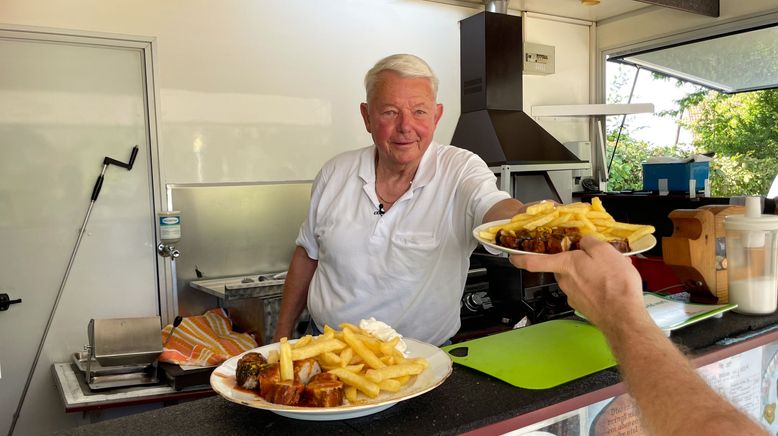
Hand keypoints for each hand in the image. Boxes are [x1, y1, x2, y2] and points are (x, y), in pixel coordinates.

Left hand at [509, 237, 647, 331]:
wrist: (623, 316)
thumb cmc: (614, 284)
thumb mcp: (604, 251)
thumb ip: (590, 243)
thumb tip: (584, 242)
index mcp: (565, 265)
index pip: (534, 261)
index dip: (521, 258)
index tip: (512, 256)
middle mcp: (565, 282)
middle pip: (561, 267)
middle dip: (572, 260)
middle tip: (592, 256)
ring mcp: (574, 296)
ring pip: (575, 278)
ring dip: (586, 273)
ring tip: (608, 271)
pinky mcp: (584, 306)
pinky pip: (585, 290)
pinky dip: (594, 286)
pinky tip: (609, 285)